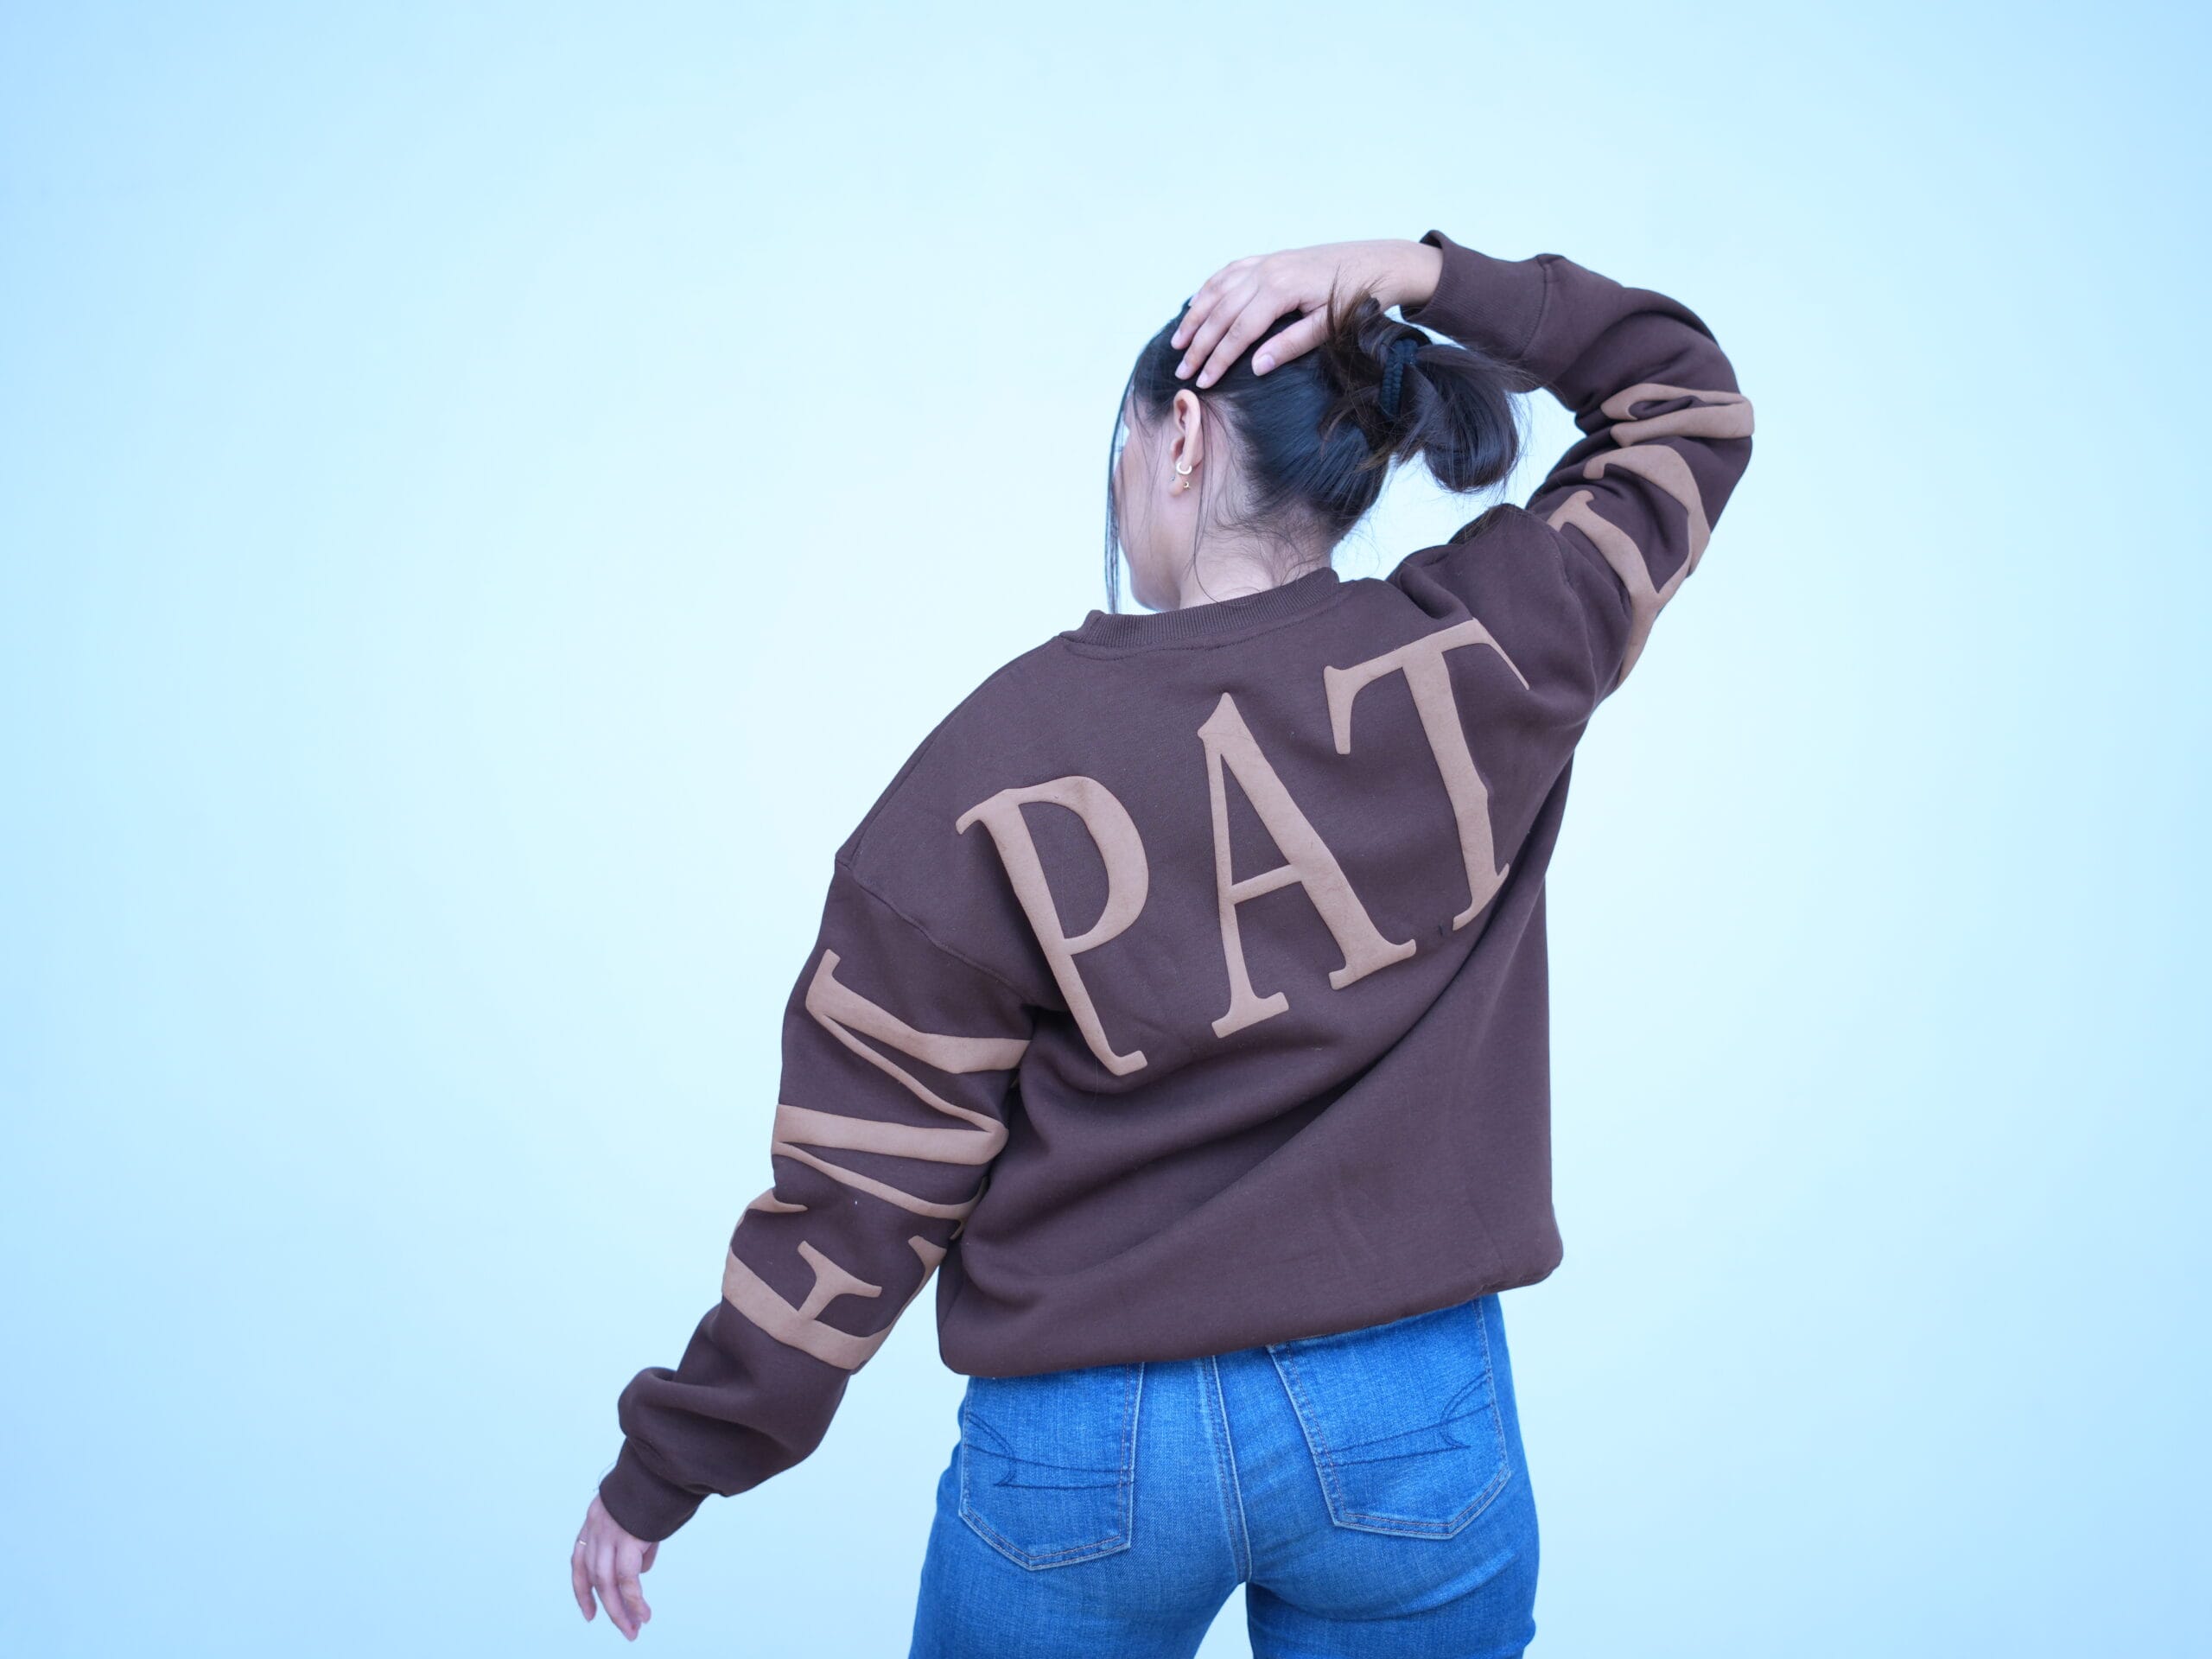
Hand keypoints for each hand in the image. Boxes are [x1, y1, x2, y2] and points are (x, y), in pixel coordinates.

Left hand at [572, 1493, 657, 1640]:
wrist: (664, 1463)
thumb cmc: (657, 1486)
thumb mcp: (638, 1514)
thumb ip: (636, 1540)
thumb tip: (642, 1567)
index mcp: (595, 1519)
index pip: (579, 1560)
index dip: (582, 1590)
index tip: (589, 1614)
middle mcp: (596, 1527)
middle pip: (594, 1577)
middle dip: (608, 1607)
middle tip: (625, 1630)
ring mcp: (610, 1532)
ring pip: (607, 1582)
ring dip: (620, 1610)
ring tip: (634, 1629)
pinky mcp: (628, 1537)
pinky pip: (627, 1577)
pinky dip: (634, 1599)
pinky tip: (643, 1612)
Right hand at [1169, 237, 1443, 387]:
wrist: (1378, 262)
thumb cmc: (1357, 297)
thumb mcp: (1327, 326)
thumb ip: (1290, 345)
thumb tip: (1256, 368)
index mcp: (1280, 290)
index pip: (1238, 331)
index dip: (1218, 359)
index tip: (1203, 382)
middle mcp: (1266, 271)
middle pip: (1220, 312)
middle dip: (1198, 344)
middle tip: (1182, 371)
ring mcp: (1265, 262)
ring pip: (1218, 290)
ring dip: (1196, 317)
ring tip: (1178, 342)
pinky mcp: (1268, 259)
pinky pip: (1228, 272)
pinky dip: (1209, 289)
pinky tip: (1197, 304)